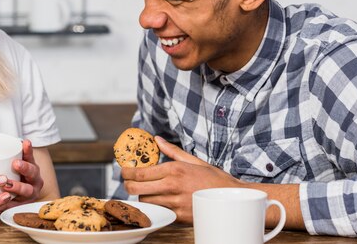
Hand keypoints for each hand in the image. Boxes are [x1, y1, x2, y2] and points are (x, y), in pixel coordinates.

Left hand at [0, 139, 44, 210]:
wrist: (21, 198)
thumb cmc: (13, 175)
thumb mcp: (12, 162)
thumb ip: (2, 148)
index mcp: (31, 167)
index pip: (31, 156)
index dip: (28, 150)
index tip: (25, 142)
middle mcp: (33, 180)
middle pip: (33, 173)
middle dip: (25, 168)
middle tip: (16, 163)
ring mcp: (29, 194)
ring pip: (26, 191)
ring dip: (16, 188)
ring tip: (6, 186)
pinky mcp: (21, 206)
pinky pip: (14, 206)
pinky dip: (4, 204)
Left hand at [121, 136, 243, 222]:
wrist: (232, 199)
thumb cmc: (214, 179)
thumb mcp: (193, 161)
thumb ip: (172, 151)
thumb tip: (157, 140)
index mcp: (174, 170)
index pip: (140, 172)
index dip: (127, 172)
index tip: (124, 170)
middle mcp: (172, 186)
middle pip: (137, 188)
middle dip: (128, 185)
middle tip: (128, 182)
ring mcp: (174, 203)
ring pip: (146, 201)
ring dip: (142, 196)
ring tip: (146, 190)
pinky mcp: (178, 216)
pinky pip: (158, 211)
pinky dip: (154, 207)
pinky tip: (157, 201)